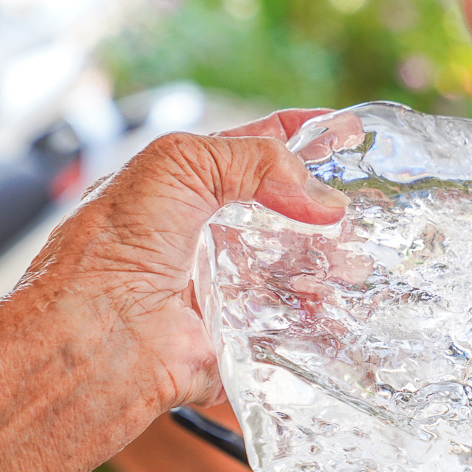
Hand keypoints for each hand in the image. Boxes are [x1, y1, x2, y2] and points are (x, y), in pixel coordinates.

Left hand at [0, 111, 348, 471]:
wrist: (99, 336)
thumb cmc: (114, 247)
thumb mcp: (178, 165)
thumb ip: (253, 160)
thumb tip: (322, 199)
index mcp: (191, 183)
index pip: (261, 146)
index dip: (308, 135)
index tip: (355, 134)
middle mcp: (212, 233)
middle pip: (289, 210)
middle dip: (330, 208)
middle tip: (371, 206)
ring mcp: (230, 285)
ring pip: (300, 267)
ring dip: (332, 262)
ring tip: (359, 261)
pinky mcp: (244, 334)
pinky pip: (296, 323)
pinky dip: (322, 316)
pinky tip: (337, 305)